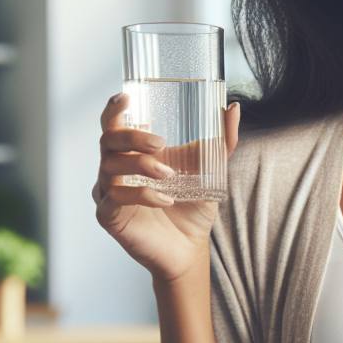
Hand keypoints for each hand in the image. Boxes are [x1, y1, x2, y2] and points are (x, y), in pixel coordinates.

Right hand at [93, 94, 239, 282]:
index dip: (113, 109)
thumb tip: (234, 108)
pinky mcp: (109, 215)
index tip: (126, 96)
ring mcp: (110, 192)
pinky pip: (115, 198)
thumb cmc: (192, 206)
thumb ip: (222, 140)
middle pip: (108, 140)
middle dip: (132, 136)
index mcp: (134, 153)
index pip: (113, 124)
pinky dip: (142, 195)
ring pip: (109, 167)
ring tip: (169, 176)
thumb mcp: (211, 169)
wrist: (190, 246)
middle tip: (160, 143)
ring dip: (141, 166)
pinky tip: (165, 200)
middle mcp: (116, 169)